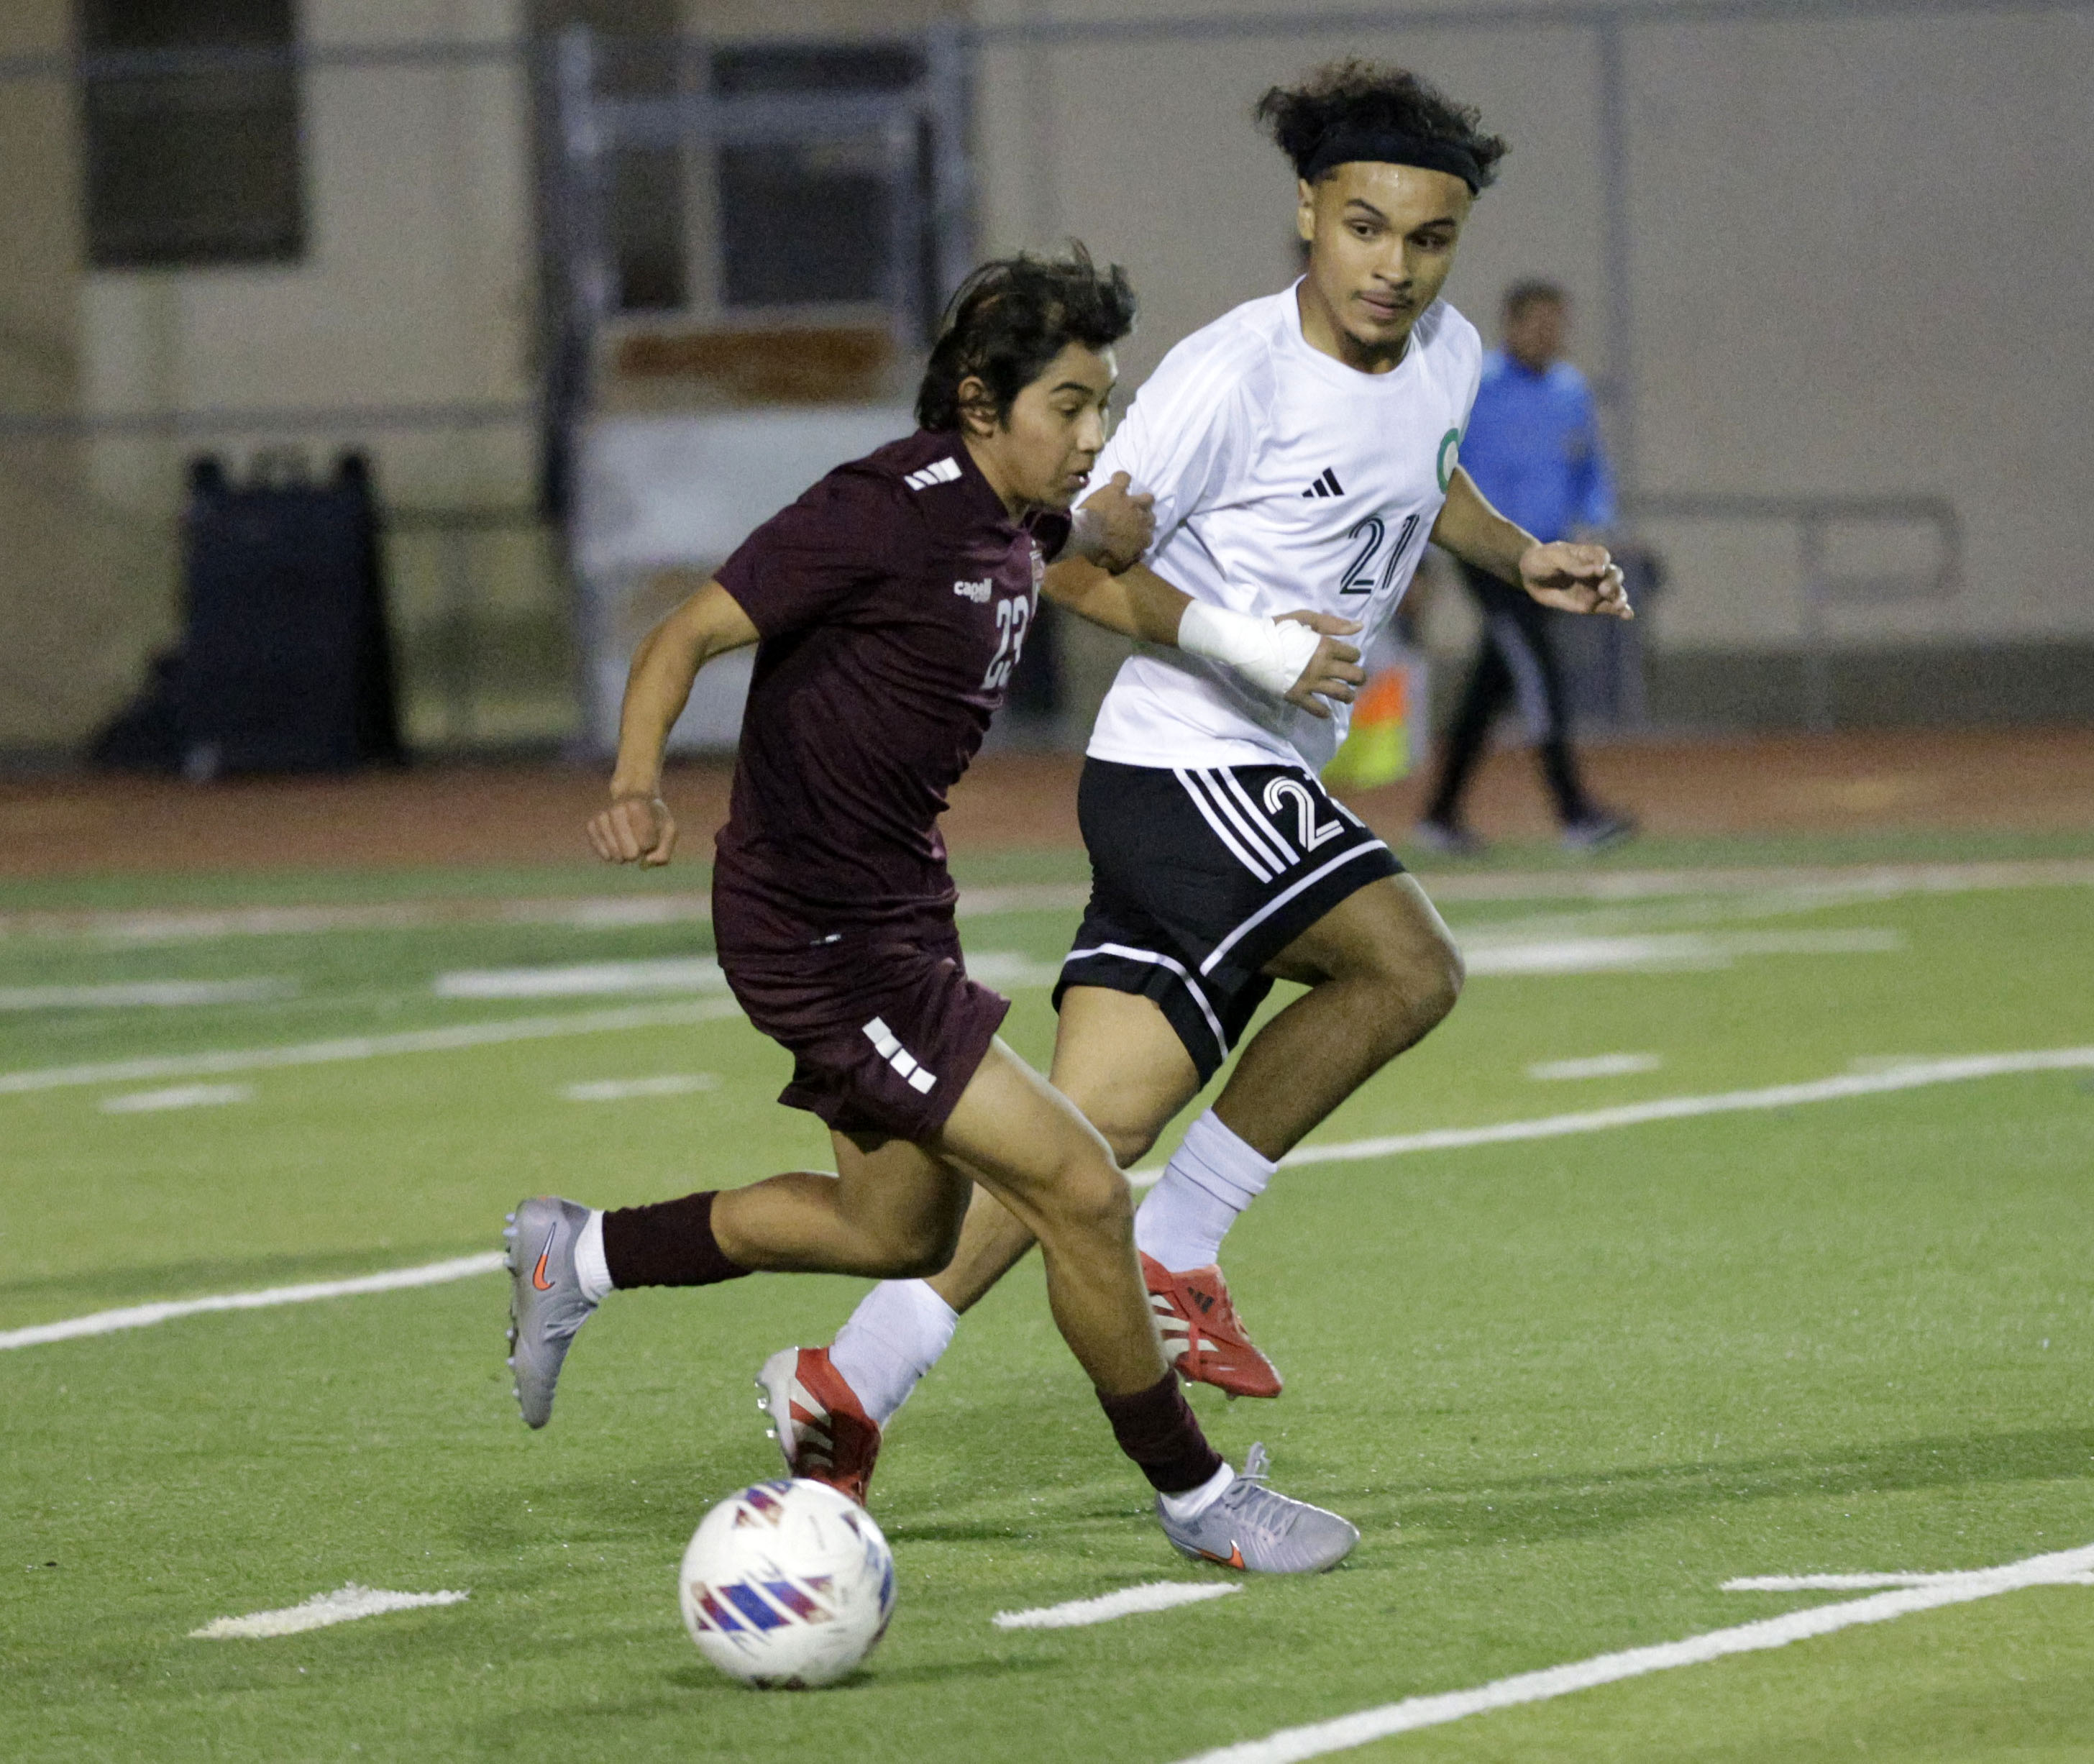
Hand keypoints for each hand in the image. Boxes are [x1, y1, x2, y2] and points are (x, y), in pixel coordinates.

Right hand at [588, 793, 676, 866]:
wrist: (633, 798)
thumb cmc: (653, 819)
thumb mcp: (668, 830)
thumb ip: (664, 851)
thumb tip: (646, 862)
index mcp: (639, 806)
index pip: (646, 842)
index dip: (649, 845)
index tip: (650, 836)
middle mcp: (618, 808)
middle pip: (629, 852)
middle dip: (636, 854)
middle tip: (637, 847)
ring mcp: (603, 816)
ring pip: (614, 853)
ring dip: (622, 856)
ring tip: (626, 849)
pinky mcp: (592, 824)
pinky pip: (598, 848)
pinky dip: (607, 853)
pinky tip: (613, 849)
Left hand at [1071, 471, 1154, 572]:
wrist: (1087, 533)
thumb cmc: (1099, 551)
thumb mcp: (1115, 563)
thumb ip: (1128, 560)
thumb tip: (1138, 556)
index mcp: (1141, 538)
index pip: (1148, 538)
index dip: (1141, 537)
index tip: (1134, 538)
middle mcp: (1141, 519)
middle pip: (1151, 517)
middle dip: (1145, 519)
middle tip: (1133, 520)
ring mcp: (1131, 503)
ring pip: (1147, 497)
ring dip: (1142, 499)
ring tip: (1132, 500)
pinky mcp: (1117, 491)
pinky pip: (1123, 478)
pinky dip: (1121, 478)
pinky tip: (1117, 480)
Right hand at [1277, 609, 1364, 719]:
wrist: (1250, 645)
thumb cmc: (1277, 629)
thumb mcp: (1304, 618)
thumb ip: (1332, 623)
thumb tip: (1359, 627)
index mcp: (1325, 646)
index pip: (1353, 655)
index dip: (1353, 655)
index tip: (1347, 657)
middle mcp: (1322, 666)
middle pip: (1353, 675)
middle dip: (1358, 677)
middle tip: (1356, 679)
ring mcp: (1310, 683)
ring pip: (1340, 694)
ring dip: (1348, 696)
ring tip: (1347, 696)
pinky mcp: (1296, 696)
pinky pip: (1316, 708)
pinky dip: (1324, 712)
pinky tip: (1327, 712)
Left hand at [1518, 541, 1633, 618]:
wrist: (1530, 576)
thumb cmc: (1541, 560)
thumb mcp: (1553, 558)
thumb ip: (1574, 565)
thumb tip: (1597, 570)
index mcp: (1589, 554)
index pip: (1602, 557)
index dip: (1602, 563)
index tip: (1599, 570)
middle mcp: (1597, 570)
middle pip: (1614, 574)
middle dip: (1613, 582)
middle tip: (1604, 590)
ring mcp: (1596, 588)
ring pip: (1615, 591)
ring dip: (1620, 597)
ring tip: (1619, 605)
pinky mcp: (1592, 604)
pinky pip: (1608, 607)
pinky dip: (1620, 611)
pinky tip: (1628, 615)